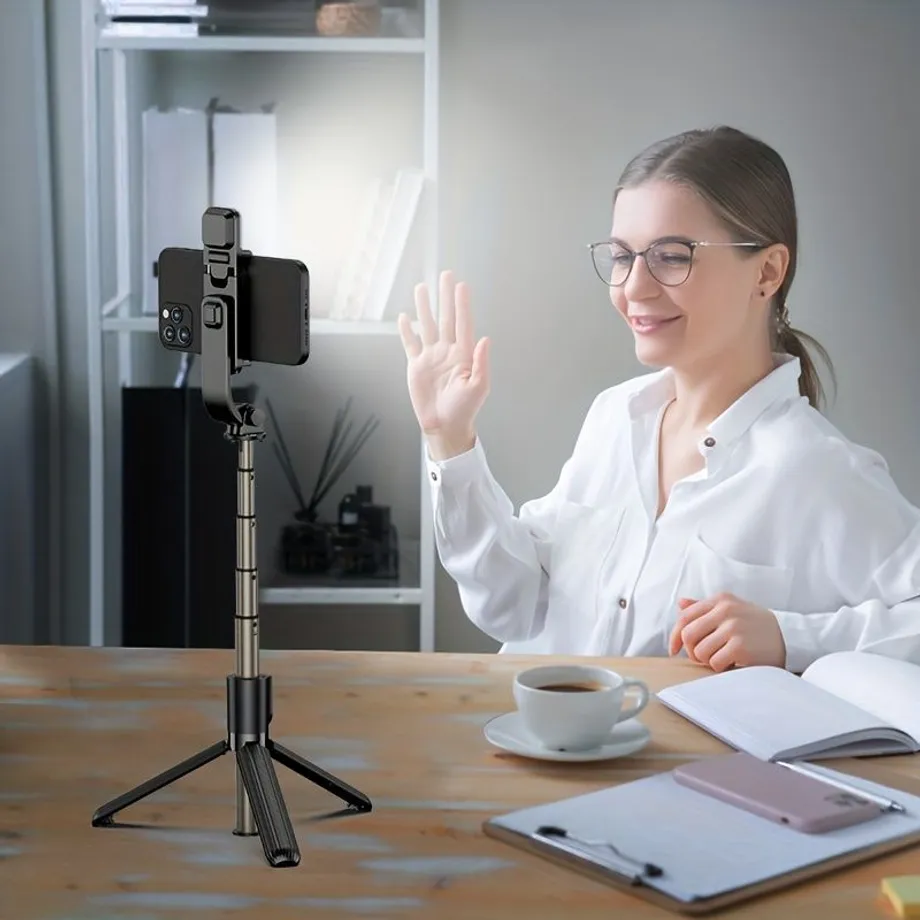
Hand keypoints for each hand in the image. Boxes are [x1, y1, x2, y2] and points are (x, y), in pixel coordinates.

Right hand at [397, 270, 489, 456]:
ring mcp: (431, 357)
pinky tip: (405, 317)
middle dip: (445, 297)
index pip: (462, 323)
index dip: (462, 304)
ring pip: (426, 326)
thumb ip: (481, 362)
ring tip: (422, 288)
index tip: (461, 285)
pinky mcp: (416, 366)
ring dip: (424, 307)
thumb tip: (485, 338)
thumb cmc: (465, 409)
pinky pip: (410, 344)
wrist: (444, 426)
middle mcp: (447, 351)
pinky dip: (407, 331)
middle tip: (446, 275)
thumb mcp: (478, 387)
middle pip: (445, 318)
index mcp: (464, 355)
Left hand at [668, 593, 786, 670]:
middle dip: (692, 651)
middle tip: (704, 657)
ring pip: (699, 652)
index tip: (674, 650)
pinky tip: (733, 663)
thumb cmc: (754, 625)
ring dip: (708, 661)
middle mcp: (726, 610)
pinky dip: (721, 667)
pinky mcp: (741, 646)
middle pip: (688, 636)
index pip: (685, 618)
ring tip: (723, 658)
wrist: (788, 637)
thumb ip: (705, 607)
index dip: (674, 636)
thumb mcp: (732, 608)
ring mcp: (733, 628)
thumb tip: (680, 603)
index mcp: (720, 600)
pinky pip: (714, 663)